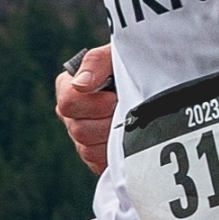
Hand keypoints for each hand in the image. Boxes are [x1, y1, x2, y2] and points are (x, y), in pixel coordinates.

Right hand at [55, 45, 116, 174]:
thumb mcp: (114, 56)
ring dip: (113, 136)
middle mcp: (70, 114)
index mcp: (69, 87)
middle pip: (78, 130)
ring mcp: (81, 137)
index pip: (67, 102)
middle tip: (125, 110)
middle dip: (108, 120)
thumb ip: (96, 63)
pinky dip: (115, 153)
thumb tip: (80, 84)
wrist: (151, 85)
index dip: (93, 103)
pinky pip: (97, 163)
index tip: (114, 98)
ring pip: (88, 149)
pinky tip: (127, 138)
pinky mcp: (95, 156)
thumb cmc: (129, 67)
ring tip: (129, 121)